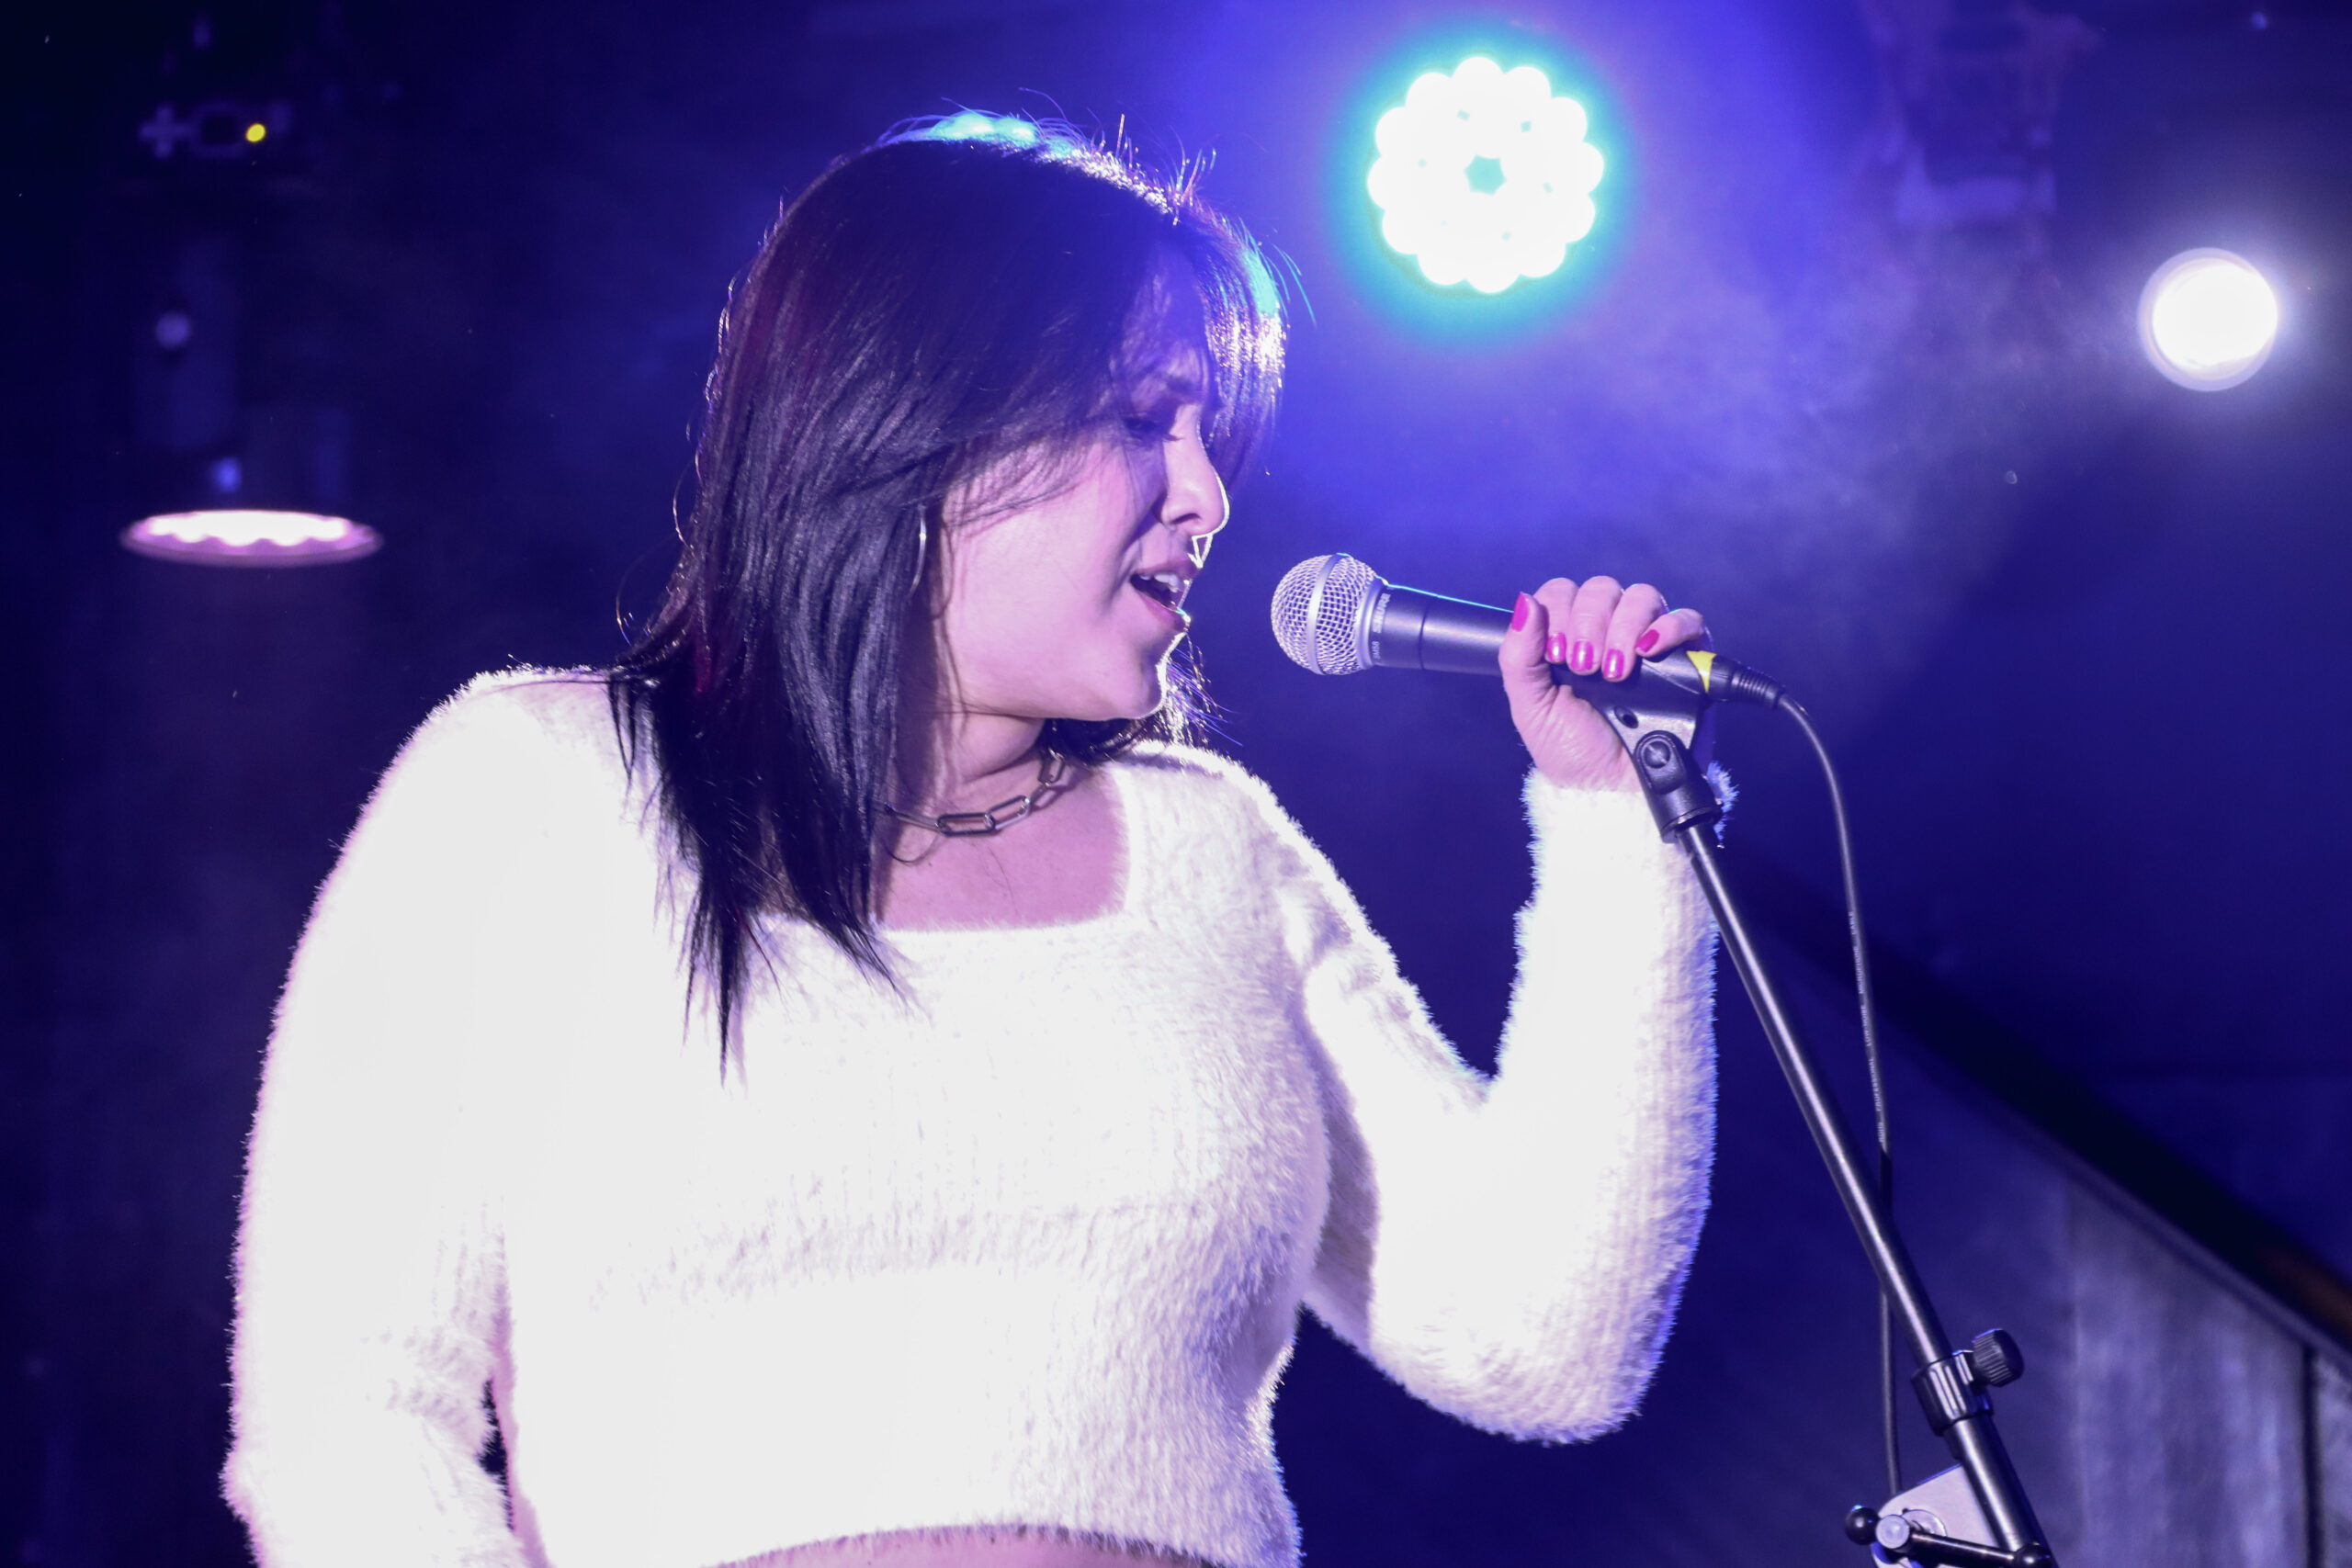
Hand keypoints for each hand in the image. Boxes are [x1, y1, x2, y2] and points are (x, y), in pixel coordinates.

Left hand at [1498, 576, 1708, 791]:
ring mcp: (1650, 642)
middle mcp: (1609, 632)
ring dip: (1623, 627)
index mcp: (1569, 637)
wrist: (1612, 790)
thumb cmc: (1572, 751)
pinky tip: (1649, 650)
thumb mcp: (1531, 707)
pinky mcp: (1687, 659)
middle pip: (1602, 589)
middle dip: (1588, 622)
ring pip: (1643, 597)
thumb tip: (1524, 601)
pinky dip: (1670, 626)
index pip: (1563, 592)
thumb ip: (1519, 655)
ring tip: (1614, 671)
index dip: (1557, 612)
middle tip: (1584, 667)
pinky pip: (1688, 620)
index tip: (1555, 654)